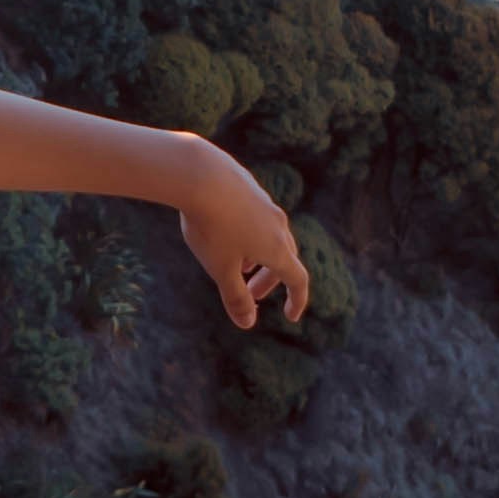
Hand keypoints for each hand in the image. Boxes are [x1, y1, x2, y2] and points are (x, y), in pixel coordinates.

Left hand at [174, 139, 306, 329]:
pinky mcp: (250, 188)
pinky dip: (250, 236)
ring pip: (271, 236)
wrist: (200, 174)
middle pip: (284, 258)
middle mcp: (277, 225)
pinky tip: (227, 234)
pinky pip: (258, 219)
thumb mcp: (220, 269)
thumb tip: (247, 324)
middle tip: (252, 295)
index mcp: (277, 248)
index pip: (298, 279)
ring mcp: (265, 204)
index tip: (291, 316)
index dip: (297, 300)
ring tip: (239, 266)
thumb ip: (235, 298)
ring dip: (260, 257)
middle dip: (271, 280)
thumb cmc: (211, 226)